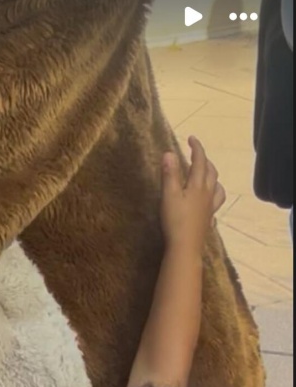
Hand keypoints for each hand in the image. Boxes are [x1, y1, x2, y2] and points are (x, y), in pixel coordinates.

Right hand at [160, 136, 225, 252]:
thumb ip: (170, 174)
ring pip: (217, 188)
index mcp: (198, 185)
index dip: (196, 148)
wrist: (185, 248)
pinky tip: (208, 203)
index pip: (199, 161)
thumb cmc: (176, 221)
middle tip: (195, 155)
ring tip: (207, 176)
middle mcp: (208, 194)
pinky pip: (215, 205)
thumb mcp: (169, 195)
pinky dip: (213, 198)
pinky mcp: (208, 220)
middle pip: (211, 172)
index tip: (191, 138)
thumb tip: (169, 152)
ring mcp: (210, 208)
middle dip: (204, 161)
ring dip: (213, 178)